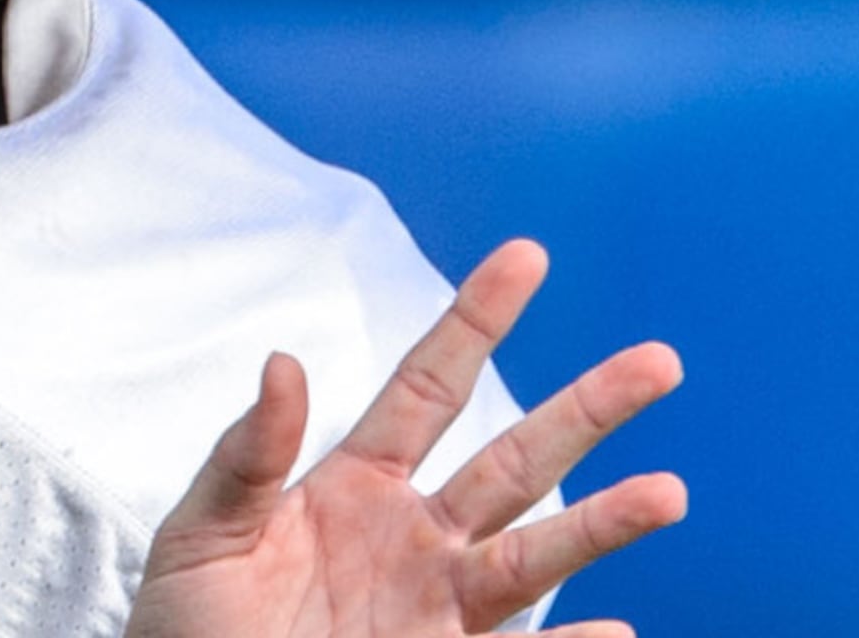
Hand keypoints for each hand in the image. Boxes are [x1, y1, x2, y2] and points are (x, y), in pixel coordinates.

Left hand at [124, 240, 686, 637]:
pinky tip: (616, 629)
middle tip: (658, 362)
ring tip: (668, 491)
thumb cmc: (190, 624)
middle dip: (585, 411)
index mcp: (356, 484)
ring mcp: (440, 607)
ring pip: (536, 557)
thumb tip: (283, 364)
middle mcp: (416, 538)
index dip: (476, 322)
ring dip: (602, 524)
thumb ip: (246, 456)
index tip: (527, 257)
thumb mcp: (202, 531)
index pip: (428, 387)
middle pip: (514, 460)